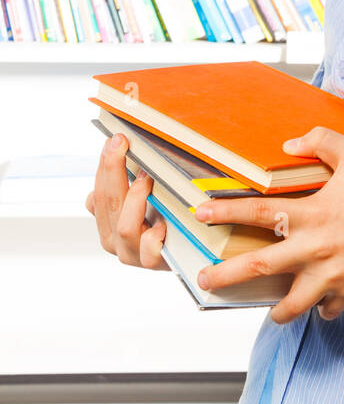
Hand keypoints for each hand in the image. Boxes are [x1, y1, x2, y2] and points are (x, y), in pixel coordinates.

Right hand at [85, 133, 169, 269]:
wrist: (186, 254)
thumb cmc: (163, 221)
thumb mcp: (142, 201)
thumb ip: (127, 182)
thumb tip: (119, 147)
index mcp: (106, 223)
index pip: (98, 193)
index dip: (104, 165)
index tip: (113, 140)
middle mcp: (113, 240)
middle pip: (107, 203)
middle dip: (113, 169)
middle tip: (121, 143)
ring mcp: (130, 253)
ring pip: (124, 225)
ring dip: (135, 197)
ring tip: (148, 178)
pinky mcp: (151, 263)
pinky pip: (148, 247)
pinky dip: (153, 233)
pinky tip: (162, 221)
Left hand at [192, 126, 343, 323]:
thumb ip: (321, 141)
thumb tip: (290, 144)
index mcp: (311, 213)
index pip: (257, 213)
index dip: (226, 211)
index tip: (202, 212)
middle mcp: (314, 247)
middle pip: (259, 266)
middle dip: (225, 276)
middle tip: (203, 282)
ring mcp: (331, 274)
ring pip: (290, 304)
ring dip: (276, 310)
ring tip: (269, 311)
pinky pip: (327, 308)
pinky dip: (321, 309)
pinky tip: (320, 303)